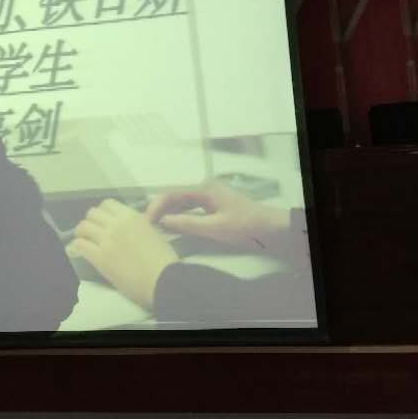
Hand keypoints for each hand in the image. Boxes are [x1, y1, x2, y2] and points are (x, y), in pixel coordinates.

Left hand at [69, 199, 177, 309]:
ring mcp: (107, 240)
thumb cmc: (164, 259)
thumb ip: (138, 225)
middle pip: (92, 213)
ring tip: (84, 241)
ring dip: (82, 233)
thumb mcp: (153, 232)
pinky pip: (80, 245)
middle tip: (93, 232)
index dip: (103, 212)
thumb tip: (128, 226)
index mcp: (131, 216)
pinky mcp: (100, 258)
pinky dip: (77, 247)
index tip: (104, 220)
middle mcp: (116, 224)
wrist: (163, 279)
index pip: (107, 204)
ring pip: (83, 227)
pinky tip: (79, 251)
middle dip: (91, 221)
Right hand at [145, 181, 291, 252]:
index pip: (172, 194)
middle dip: (160, 208)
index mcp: (205, 189)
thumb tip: (163, 221)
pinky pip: (192, 209)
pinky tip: (175, 226)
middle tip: (146, 225)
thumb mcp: (214, 228)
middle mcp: (206, 189)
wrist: (272, 229)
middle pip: (176, 196)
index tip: (145, 220)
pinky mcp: (216, 207)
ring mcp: (212, 198)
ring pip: (183, 203)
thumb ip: (187, 224)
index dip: (156, 206)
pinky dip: (181, 216)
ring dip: (169, 212)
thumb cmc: (245, 227)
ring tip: (155, 226)